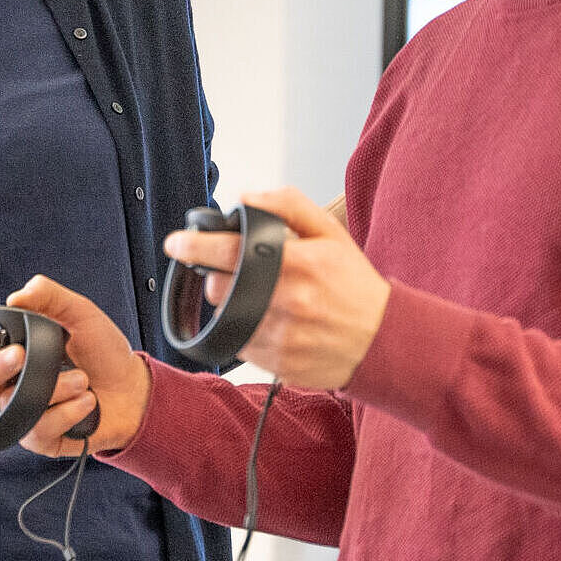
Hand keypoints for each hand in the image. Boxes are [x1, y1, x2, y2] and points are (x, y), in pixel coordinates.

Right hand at [0, 276, 151, 456]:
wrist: (133, 389)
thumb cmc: (104, 352)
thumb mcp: (81, 313)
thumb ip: (49, 296)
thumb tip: (16, 296)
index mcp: (14, 349)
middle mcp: (12, 382)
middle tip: (23, 356)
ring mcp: (24, 412)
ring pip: (13, 405)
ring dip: (54, 389)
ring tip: (84, 380)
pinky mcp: (40, 438)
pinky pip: (36, 430)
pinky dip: (67, 413)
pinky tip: (88, 402)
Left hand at [161, 188, 389, 390]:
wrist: (384, 339)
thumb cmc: (354, 284)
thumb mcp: (331, 233)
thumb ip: (287, 205)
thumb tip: (246, 197)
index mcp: (298, 263)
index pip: (231, 252)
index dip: (195, 245)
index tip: (176, 243)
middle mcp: (287, 301)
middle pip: (219, 288)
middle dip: (217, 277)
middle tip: (236, 274)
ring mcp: (282, 336)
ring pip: (225, 318)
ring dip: (231, 305)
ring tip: (261, 300)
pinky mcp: (279, 363)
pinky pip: (240, 345)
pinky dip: (244, 330)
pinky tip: (271, 322)